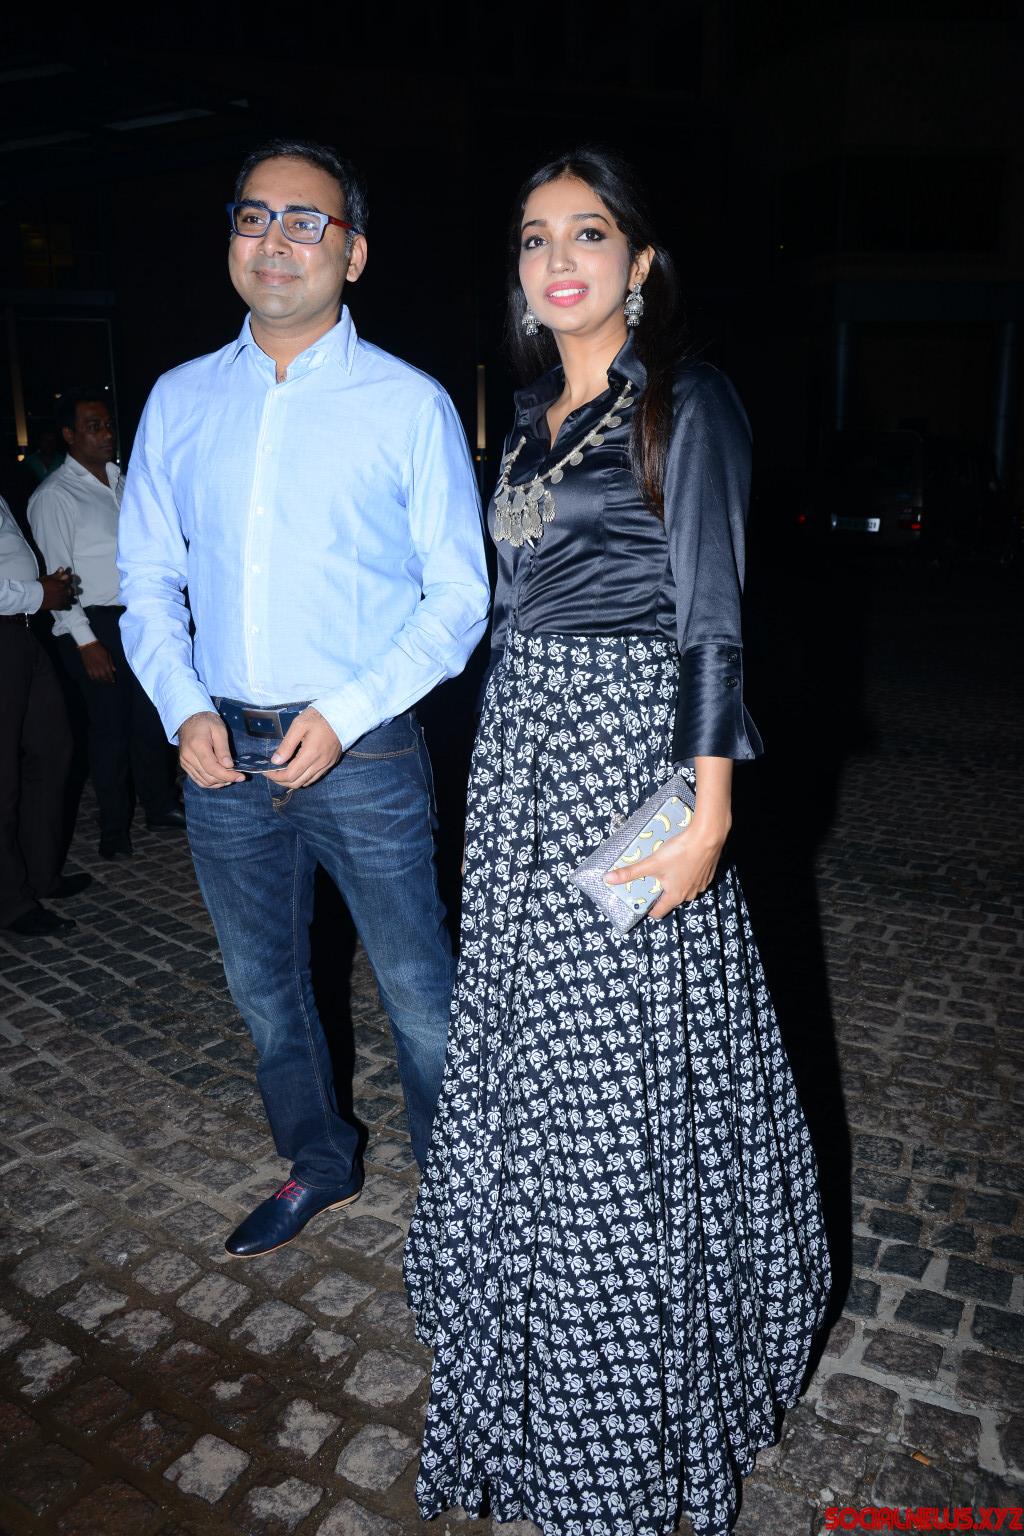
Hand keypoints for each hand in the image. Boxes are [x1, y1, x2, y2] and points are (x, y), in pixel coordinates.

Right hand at [40, 569, 71, 610]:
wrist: (36, 596)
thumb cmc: (41, 585)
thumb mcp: (48, 578)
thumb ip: (57, 574)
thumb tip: (62, 569)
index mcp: (64, 583)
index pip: (70, 579)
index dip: (68, 578)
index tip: (66, 579)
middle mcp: (66, 591)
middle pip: (73, 590)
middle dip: (70, 589)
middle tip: (66, 590)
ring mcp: (65, 599)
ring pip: (73, 600)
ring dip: (71, 599)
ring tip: (66, 598)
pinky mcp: (62, 606)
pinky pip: (68, 607)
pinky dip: (67, 606)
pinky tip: (64, 604)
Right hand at [78, 640, 116, 683]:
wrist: (88, 645)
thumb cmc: (100, 648)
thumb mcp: (108, 654)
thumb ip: (111, 662)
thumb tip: (114, 670)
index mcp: (105, 664)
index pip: (109, 674)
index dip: (111, 678)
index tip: (113, 681)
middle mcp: (99, 667)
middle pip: (104, 677)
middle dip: (107, 681)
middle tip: (109, 682)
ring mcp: (93, 668)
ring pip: (97, 678)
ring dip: (101, 681)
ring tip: (103, 681)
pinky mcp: (87, 667)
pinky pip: (90, 675)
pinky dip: (94, 678)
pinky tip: (96, 679)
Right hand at [179, 711, 244, 787]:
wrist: (189, 719)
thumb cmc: (206, 722)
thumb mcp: (219, 730)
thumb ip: (223, 749)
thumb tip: (229, 766)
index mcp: (198, 746)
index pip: (213, 768)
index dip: (228, 775)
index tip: (241, 777)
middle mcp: (188, 757)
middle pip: (208, 777)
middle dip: (225, 779)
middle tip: (238, 776)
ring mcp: (185, 762)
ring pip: (203, 781)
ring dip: (219, 782)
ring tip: (230, 777)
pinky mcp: (185, 765)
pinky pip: (198, 780)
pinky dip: (210, 782)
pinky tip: (220, 778)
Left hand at [264, 708, 341, 789]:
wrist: (342, 716)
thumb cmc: (318, 718)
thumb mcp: (299, 725)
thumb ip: (286, 745)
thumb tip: (275, 761)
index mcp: (310, 754)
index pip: (290, 775)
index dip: (276, 776)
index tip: (266, 771)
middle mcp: (319, 764)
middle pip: (297, 783)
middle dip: (281, 781)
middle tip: (272, 773)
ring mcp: (326, 765)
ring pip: (306, 783)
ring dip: (292, 781)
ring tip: (282, 772)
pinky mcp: (330, 764)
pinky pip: (315, 778)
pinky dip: (303, 778)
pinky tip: (297, 770)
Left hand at [603, 809, 730, 918]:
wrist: (708, 836)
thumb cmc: (679, 852)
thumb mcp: (651, 863)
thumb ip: (630, 872)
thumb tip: (607, 879)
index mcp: (675, 896)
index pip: (658, 912)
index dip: (647, 908)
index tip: (640, 900)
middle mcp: (689, 894)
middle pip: (670, 899)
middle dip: (660, 891)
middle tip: (650, 877)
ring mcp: (701, 885)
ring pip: (683, 888)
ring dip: (674, 881)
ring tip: (665, 866)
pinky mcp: (708, 874)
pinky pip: (694, 878)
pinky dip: (687, 872)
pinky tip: (682, 859)